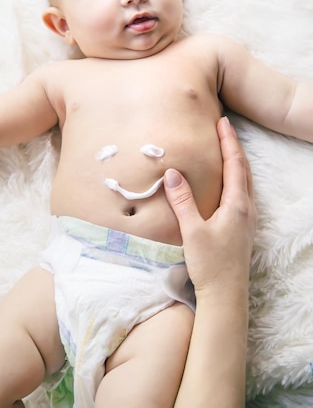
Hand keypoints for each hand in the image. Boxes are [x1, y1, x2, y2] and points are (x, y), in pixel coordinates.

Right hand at [163, 117, 256, 296]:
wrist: (226, 297)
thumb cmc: (210, 265)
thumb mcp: (192, 231)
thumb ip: (183, 201)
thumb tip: (173, 173)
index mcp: (237, 205)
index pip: (235, 165)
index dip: (229, 142)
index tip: (223, 122)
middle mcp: (247, 209)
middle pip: (245, 170)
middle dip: (235, 147)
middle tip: (225, 129)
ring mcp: (247, 220)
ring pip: (246, 182)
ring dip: (238, 162)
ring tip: (227, 149)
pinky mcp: (243, 229)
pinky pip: (244, 194)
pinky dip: (237, 178)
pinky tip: (227, 183)